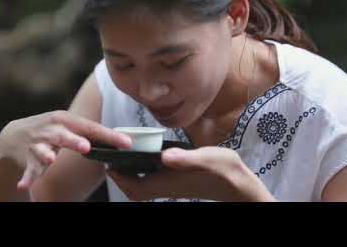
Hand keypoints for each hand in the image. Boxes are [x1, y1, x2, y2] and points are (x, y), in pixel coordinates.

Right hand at [0, 111, 132, 190]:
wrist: (14, 136)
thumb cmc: (52, 131)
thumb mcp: (69, 127)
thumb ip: (90, 134)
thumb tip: (121, 141)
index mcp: (66, 120)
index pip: (91, 128)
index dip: (109, 136)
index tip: (127, 143)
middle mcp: (51, 130)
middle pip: (64, 136)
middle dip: (74, 141)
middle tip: (86, 147)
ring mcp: (37, 144)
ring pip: (43, 150)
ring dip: (47, 155)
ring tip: (50, 159)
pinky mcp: (26, 159)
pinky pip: (28, 170)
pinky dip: (26, 178)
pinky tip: (23, 185)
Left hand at [107, 146, 274, 201]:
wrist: (238, 185)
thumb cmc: (223, 171)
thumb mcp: (205, 158)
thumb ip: (185, 158)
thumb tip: (165, 156)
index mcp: (168, 181)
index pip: (134, 186)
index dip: (118, 177)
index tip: (107, 162)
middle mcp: (166, 187)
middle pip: (134, 190)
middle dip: (120, 177)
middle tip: (111, 160)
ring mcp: (171, 186)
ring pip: (143, 186)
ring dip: (130, 175)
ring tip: (124, 157)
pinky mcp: (177, 183)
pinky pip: (152, 182)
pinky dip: (143, 173)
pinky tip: (146, 157)